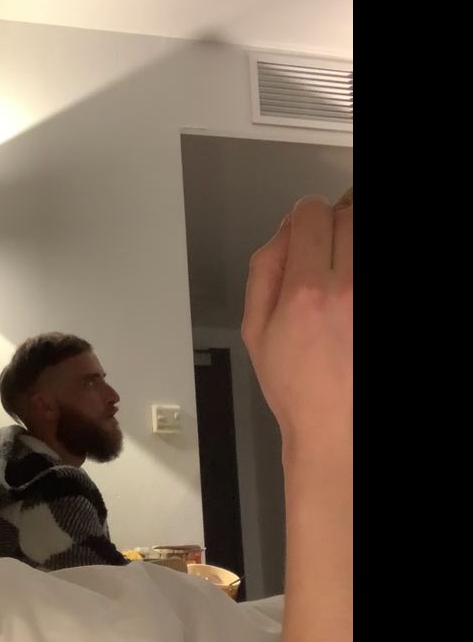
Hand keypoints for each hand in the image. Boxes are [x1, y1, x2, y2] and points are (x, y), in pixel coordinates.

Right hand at [242, 194, 351, 460]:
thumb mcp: (255, 331)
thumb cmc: (295, 385)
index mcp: (306, 292)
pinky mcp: (386, 310)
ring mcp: (371, 299)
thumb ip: (265, 273)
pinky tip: (347, 295)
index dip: (304, 215)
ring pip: (365, 237)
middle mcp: (348, 289)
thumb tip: (283, 233)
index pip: (311, 214)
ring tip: (342, 270)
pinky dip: (355, 274)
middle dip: (335, 224)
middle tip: (328, 251)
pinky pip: (371, 270)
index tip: (305, 229)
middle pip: (349, 216)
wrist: (336, 427)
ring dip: (352, 244)